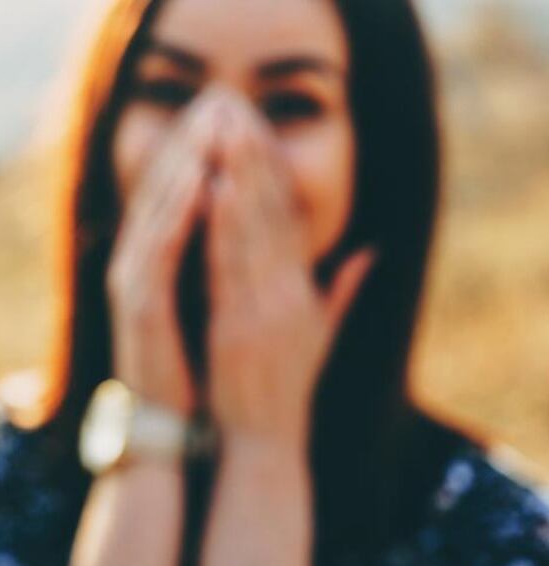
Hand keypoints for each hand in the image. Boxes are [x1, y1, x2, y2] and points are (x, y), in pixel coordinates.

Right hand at [106, 91, 224, 413]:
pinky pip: (158, 246)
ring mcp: (136, 282)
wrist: (175, 427)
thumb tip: (290, 239)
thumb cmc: (205, 370)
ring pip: (159, 207)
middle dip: (194, 141)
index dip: (209, 153)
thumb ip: (253, 271)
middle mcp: (143, 264)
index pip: (185, 195)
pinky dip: (177, 210)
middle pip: (166, 189)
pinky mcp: (137, 304)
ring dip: (185, 160)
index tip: (238, 114)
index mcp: (165, 264)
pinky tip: (201, 176)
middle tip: (220, 96)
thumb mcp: (233, 309)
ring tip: (212, 119)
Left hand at [205, 96, 374, 454]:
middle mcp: (287, 292)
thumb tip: (370, 252)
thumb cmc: (283, 390)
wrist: (263, 442)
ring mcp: (263, 308)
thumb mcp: (318, 336)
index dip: (273, 169)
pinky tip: (211, 188)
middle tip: (237, 107)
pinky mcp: (238, 325)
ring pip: (252, 228)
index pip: (290, 218)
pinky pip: (227, 266)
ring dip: (239, 175)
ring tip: (225, 129)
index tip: (256, 128)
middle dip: (254, 156)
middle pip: (273, 212)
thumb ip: (341, 291)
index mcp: (302, 291)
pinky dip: (221, 226)